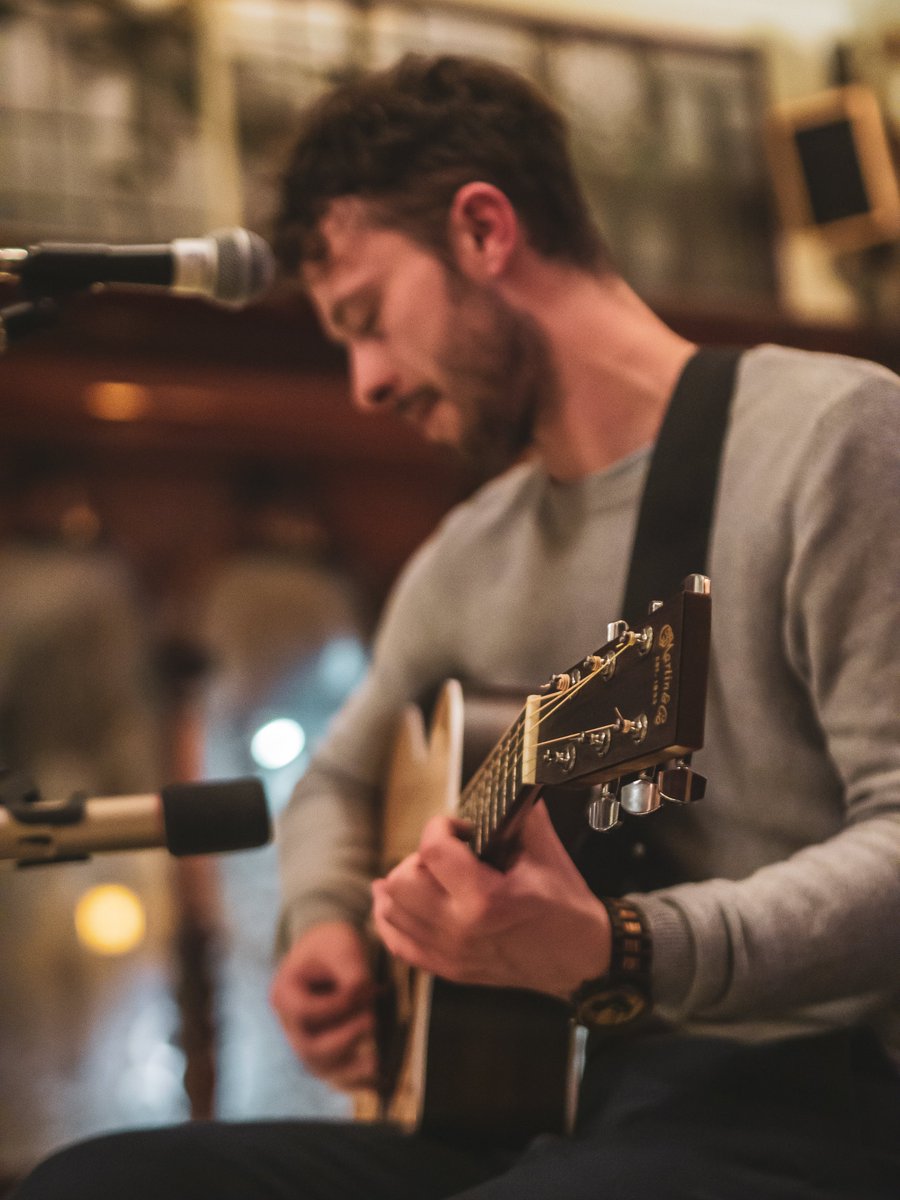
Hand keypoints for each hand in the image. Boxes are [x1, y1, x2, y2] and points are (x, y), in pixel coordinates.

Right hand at [269, 920, 377, 1089]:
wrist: (329, 949)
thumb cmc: (332, 944)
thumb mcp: (342, 947)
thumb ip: (352, 973)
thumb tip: (364, 997)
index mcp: (283, 994)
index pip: (305, 1012)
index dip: (335, 1007)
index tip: (361, 988)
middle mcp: (288, 1023)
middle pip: (308, 1048)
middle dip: (343, 1039)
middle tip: (372, 1018)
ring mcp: (302, 1038)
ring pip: (319, 1066)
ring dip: (347, 1065)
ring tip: (375, 1060)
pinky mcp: (320, 1048)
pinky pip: (331, 1072)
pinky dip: (350, 1077)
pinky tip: (373, 1073)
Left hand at [371, 800, 610, 998]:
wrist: (581, 958)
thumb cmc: (566, 905)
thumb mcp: (546, 852)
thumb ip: (518, 815)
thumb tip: (502, 786)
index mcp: (486, 899)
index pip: (432, 849)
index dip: (440, 826)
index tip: (460, 828)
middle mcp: (460, 929)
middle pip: (401, 881)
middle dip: (419, 856)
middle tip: (446, 855)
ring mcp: (451, 953)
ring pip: (391, 911)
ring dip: (403, 884)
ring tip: (427, 874)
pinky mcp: (448, 969)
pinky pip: (397, 944)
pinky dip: (391, 919)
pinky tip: (396, 901)